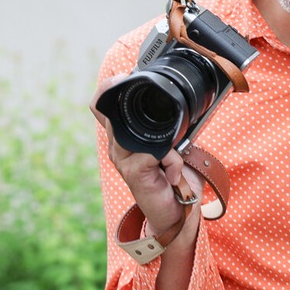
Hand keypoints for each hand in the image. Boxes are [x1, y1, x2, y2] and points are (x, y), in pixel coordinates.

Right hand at [90, 74, 203, 231]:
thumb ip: (169, 127)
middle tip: (162, 123)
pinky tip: (174, 174)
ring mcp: (123, 160)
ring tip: (175, 154)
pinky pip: (156, 154)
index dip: (107, 88)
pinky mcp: (134, 172)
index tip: (126, 77)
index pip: (100, 106)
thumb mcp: (170, 146)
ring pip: (138, 132)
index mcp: (123, 136)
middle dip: (140, 110)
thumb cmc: (173, 178)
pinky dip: (173, 161)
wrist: (176, 213)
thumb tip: (189, 104)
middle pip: (112, 114)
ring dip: (165, 141)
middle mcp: (117, 146)